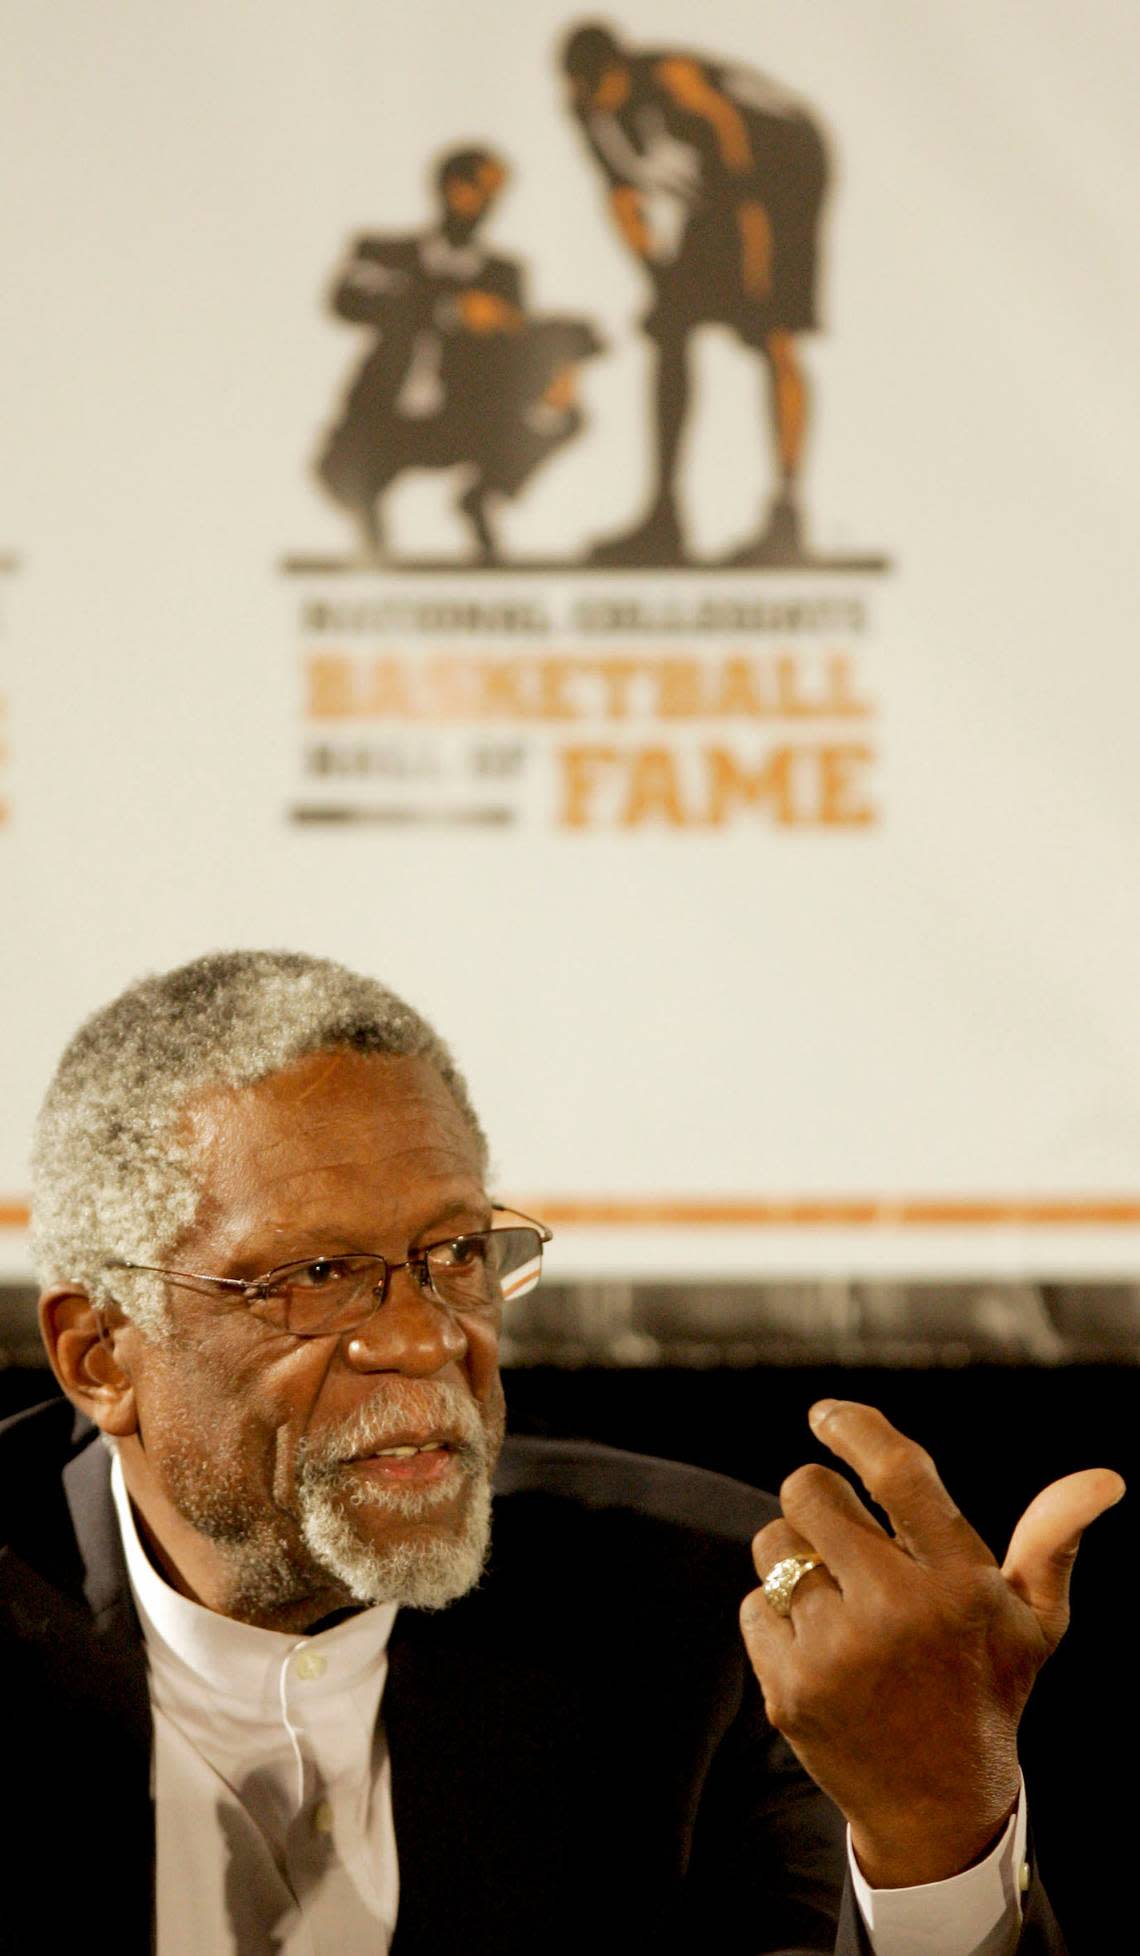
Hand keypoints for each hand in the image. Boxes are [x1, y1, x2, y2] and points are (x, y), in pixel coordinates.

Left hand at [740, 1399, 1124, 1887]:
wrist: (938, 1807)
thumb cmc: (986, 1690)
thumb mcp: (1034, 1621)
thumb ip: (1053, 1539)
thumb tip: (1104, 1479)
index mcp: (957, 1582)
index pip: (896, 1471)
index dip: (854, 1426)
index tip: (826, 1414)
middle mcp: (895, 1611)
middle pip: (809, 1491)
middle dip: (820, 1499)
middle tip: (843, 1533)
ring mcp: (837, 1652)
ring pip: (773, 1544)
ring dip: (795, 1558)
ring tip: (837, 1597)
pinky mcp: (789, 1689)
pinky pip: (752, 1604)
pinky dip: (774, 1616)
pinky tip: (819, 1648)